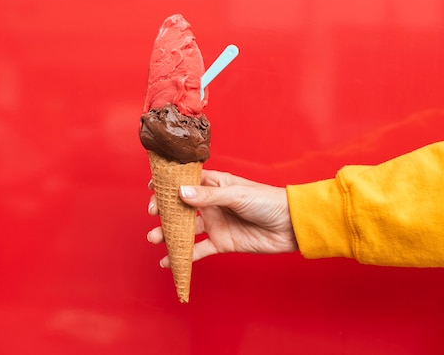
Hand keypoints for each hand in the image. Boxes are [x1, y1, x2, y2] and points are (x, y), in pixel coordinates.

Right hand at [146, 169, 297, 267]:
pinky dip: (183, 256)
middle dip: (165, 211)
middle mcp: (212, 204)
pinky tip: (169, 262)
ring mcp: (216, 223)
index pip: (187, 181)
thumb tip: (180, 193)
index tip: (153, 190)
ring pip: (186, 229)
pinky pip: (198, 250)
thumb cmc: (268, 202)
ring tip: (154, 238)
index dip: (169, 185)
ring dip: (169, 234)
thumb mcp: (236, 195)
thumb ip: (207, 197)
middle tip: (153, 215)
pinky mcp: (221, 243)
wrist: (290, 226)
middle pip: (182, 206)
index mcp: (216, 185)